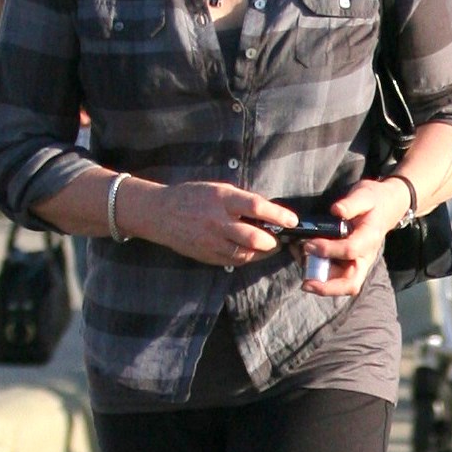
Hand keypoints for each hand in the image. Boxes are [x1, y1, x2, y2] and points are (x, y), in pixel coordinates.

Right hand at [132, 180, 294, 268]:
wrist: (159, 213)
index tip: (292, 220)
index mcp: (222, 199)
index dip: (279, 215)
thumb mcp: (218, 189)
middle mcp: (217, 221)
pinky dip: (248, 257)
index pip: (257, 207)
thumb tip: (271, 212)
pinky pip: (235, 261)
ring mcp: (211, 241)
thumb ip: (242, 201)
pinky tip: (251, 251)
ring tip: (268, 246)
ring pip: (247, 254)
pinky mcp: (207, 256)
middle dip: (273, 241)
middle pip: (255, 238)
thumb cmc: (193, 197)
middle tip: (279, 238)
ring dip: (263, 252)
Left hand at [310, 177, 410, 296]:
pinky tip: (305, 262)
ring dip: (321, 283)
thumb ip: (351, 203)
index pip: (351, 250)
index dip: (328, 250)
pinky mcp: (350, 264)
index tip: (309, 243)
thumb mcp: (364, 195)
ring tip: (301, 269)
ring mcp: (358, 262)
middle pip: (351, 283)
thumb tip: (336, 210)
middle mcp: (365, 256)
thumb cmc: (373, 201)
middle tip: (306, 284)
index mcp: (370, 238)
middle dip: (328, 287)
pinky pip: (336, 277)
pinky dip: (320, 276)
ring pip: (342, 284)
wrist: (386, 207)